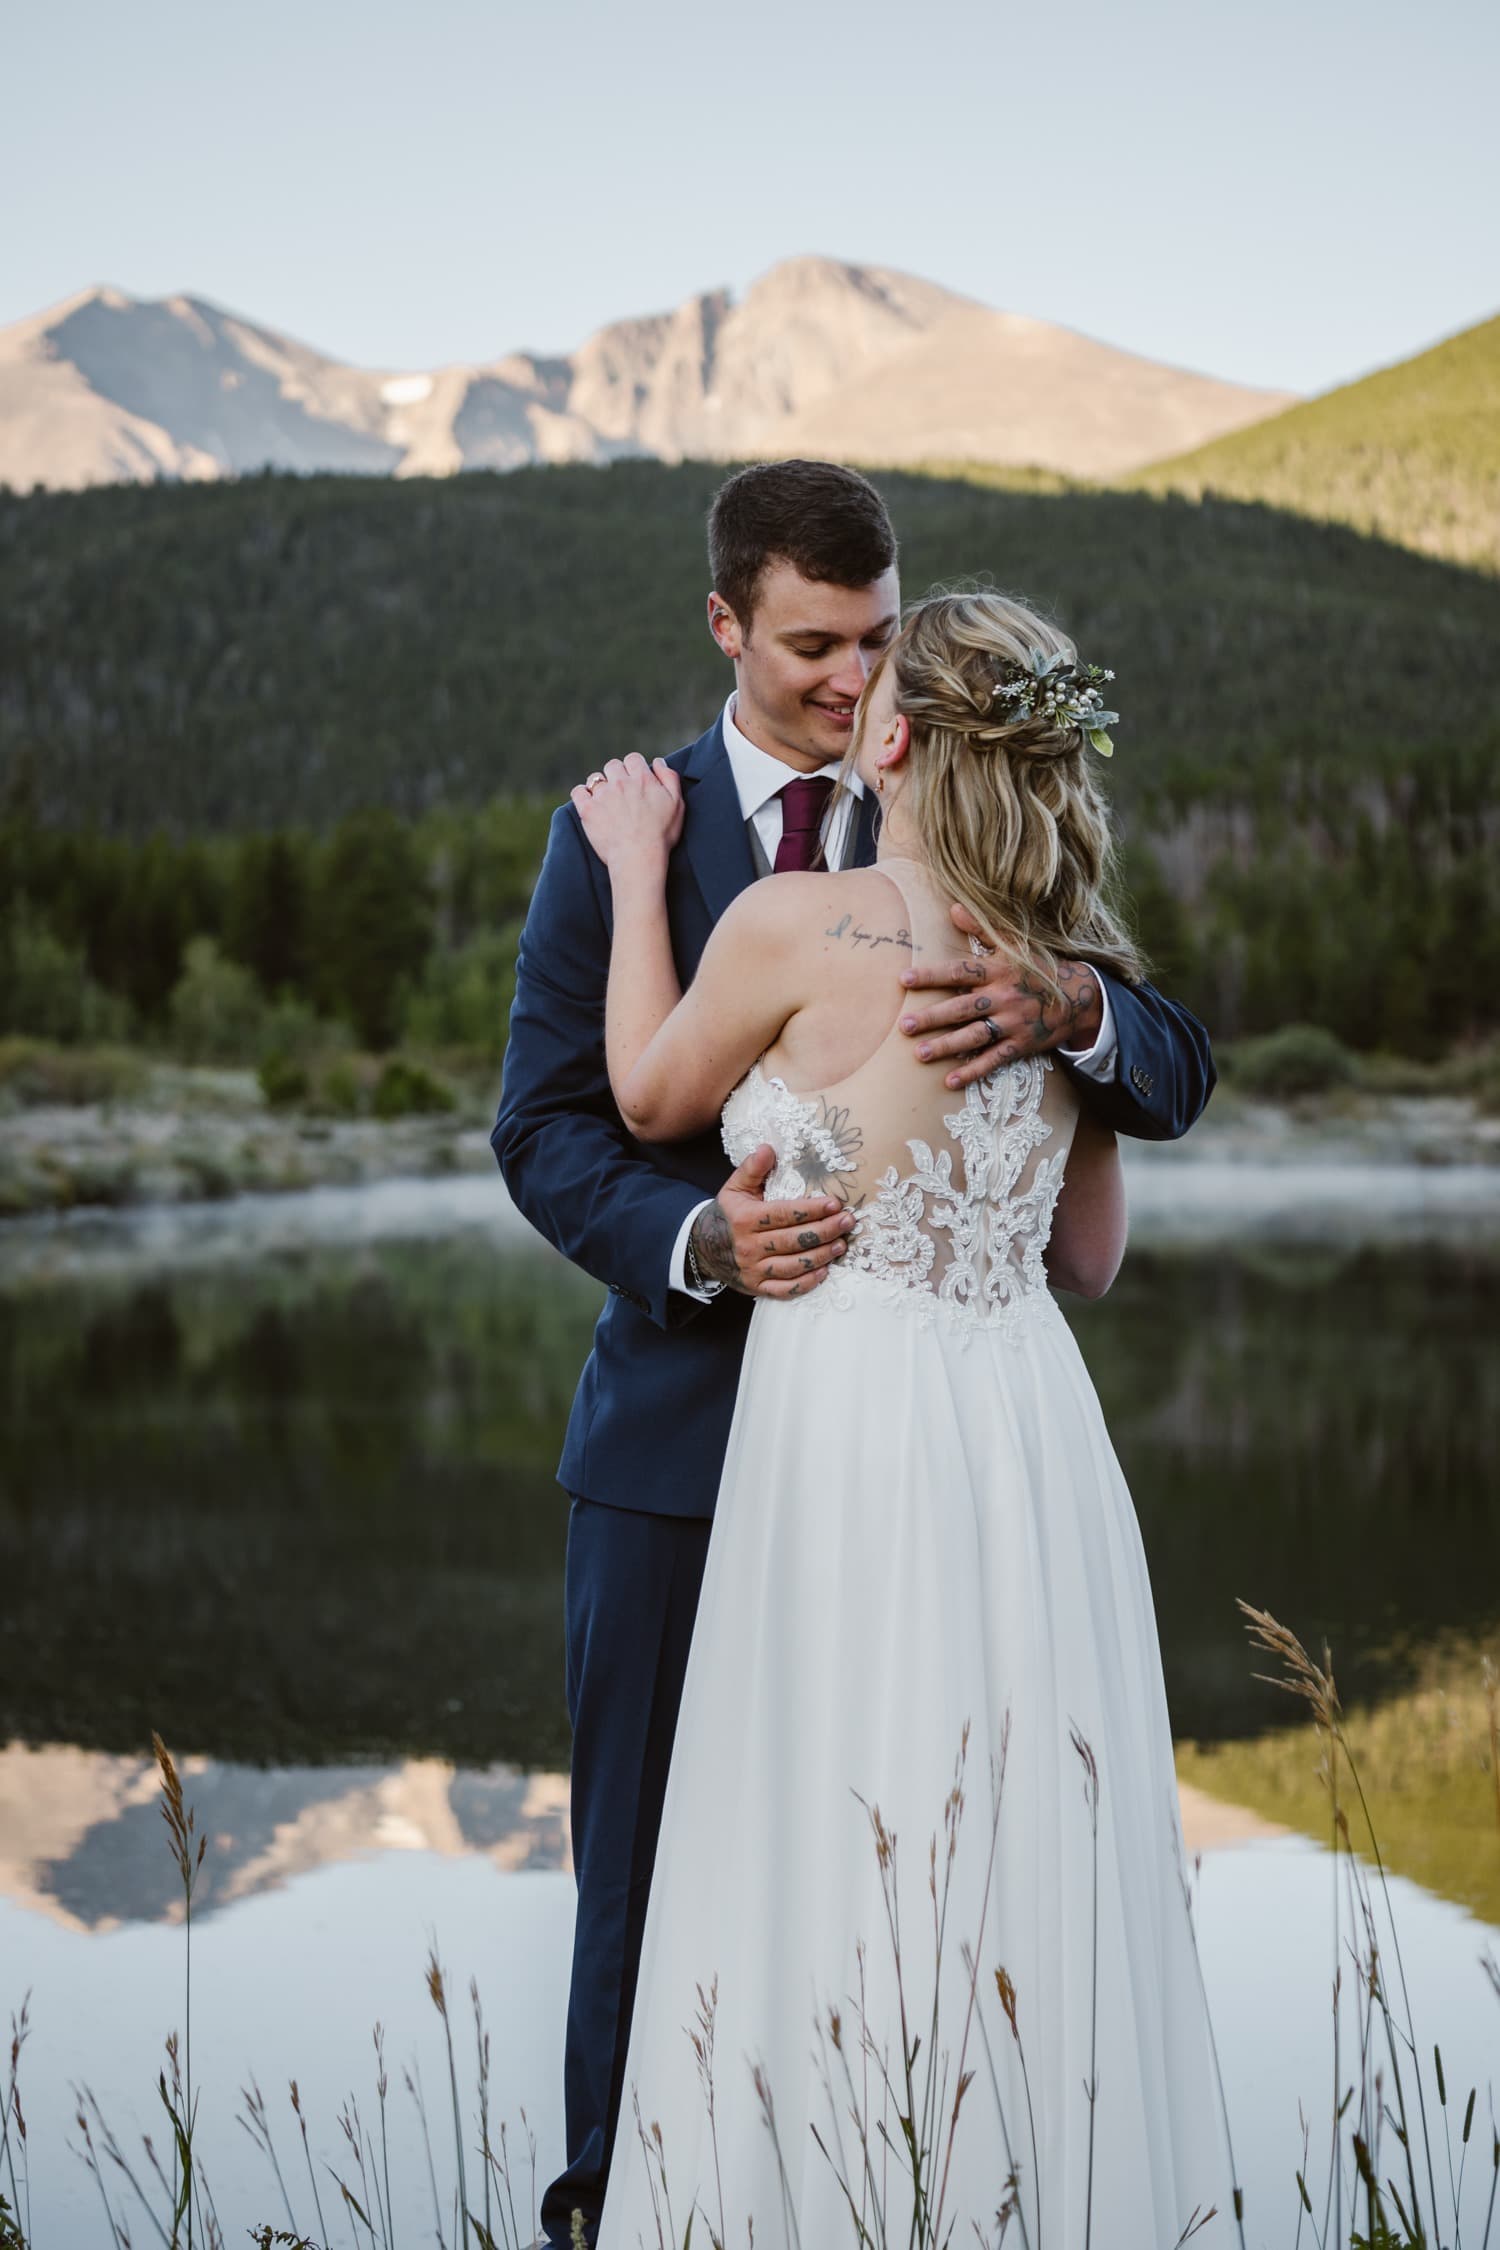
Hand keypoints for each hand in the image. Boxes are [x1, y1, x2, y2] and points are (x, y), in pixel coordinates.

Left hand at [571, 754, 684, 871]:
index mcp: (642, 778)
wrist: (640, 857)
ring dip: (600, 787)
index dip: (634, 768)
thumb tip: (658, 762)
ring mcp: (602, 795)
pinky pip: (578, 792)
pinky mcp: (587, 810)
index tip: (635, 781)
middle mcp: (620, 782)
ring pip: (595, 778)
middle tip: (621, 793)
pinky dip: (582, 795)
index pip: (633, 759)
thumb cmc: (662, 834)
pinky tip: (589, 803)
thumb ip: (669, 777)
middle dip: (616, 775)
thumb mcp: (677, 804)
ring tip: (606, 802)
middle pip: (613, 765)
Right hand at [693, 1145, 854, 1299]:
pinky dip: (806, 1282)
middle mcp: (749, 1247)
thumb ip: (752, 1168)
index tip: (835, 1204)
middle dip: (825, 1231)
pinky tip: (824, 1271)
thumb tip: (769, 1148)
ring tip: (841, 1245)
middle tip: (848, 1222)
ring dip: (821, 1256)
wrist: (702, 1248)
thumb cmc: (727, 1214)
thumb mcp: (734, 1188)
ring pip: (793, 1266)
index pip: (785, 1214)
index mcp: (745, 1219)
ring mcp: (753, 1270)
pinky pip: (785, 1290)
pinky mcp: (756, 1288)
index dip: (812, 1210)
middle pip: (794, 1240)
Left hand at [898, 904, 1102, 1089]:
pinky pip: (994, 1059)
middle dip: (933, 1017)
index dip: (932, 975)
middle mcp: (1003, 997)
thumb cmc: (1038, 967)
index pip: (960, 971)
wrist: (1078, 997)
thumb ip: (982, 928)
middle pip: (962, 1007)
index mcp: (998, 970)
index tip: (904, 980)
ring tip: (920, 1054)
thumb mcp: (1014, 943)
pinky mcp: (1021, 1044)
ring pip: (975, 1036)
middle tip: (905, 1025)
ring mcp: (1013, 1023)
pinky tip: (950, 1081)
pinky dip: (973, 1071)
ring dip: (947, 1046)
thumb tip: (953, 908)